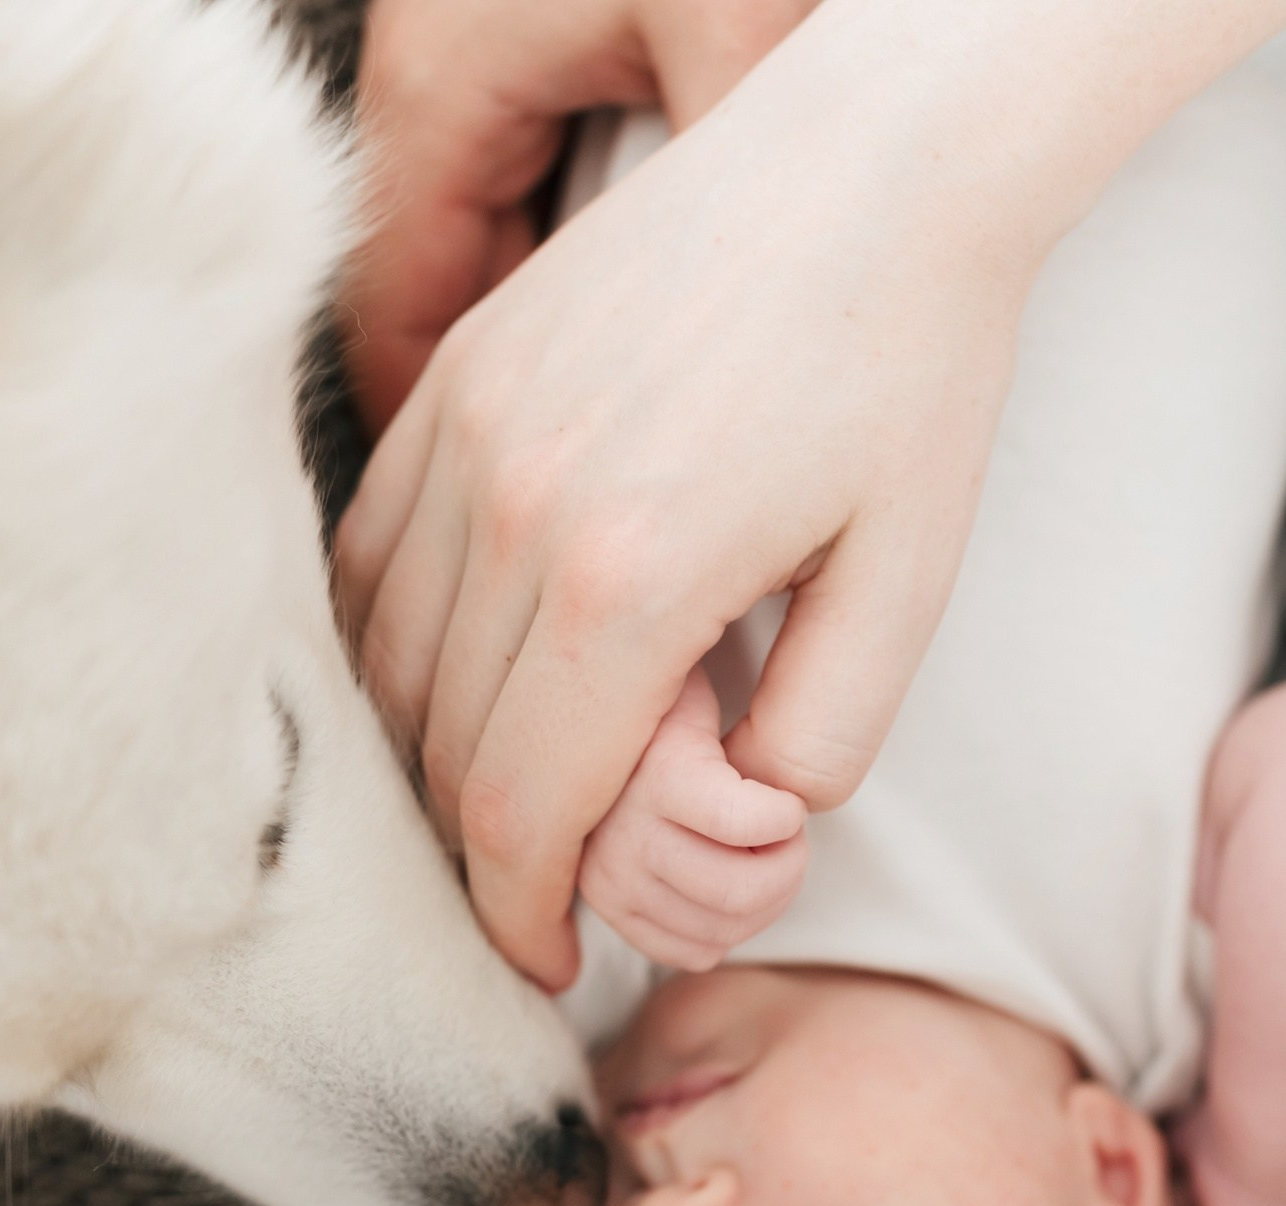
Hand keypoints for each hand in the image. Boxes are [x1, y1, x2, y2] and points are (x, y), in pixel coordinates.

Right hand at [336, 25, 1030, 988]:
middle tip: (546, 899)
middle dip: (485, 857)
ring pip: (384, 658)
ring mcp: (467, 423)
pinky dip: (390, 642)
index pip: (520, 809)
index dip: (522, 915)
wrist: (878, 162)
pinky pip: (372, 549)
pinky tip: (453, 679)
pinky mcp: (457, 370)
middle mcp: (515, 501)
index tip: (550, 963)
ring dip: (428, 758)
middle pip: (442, 749)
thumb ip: (818, 741)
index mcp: (632, 576)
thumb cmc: (912, 368)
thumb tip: (736, 826)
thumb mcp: (907, 585)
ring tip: (503, 807)